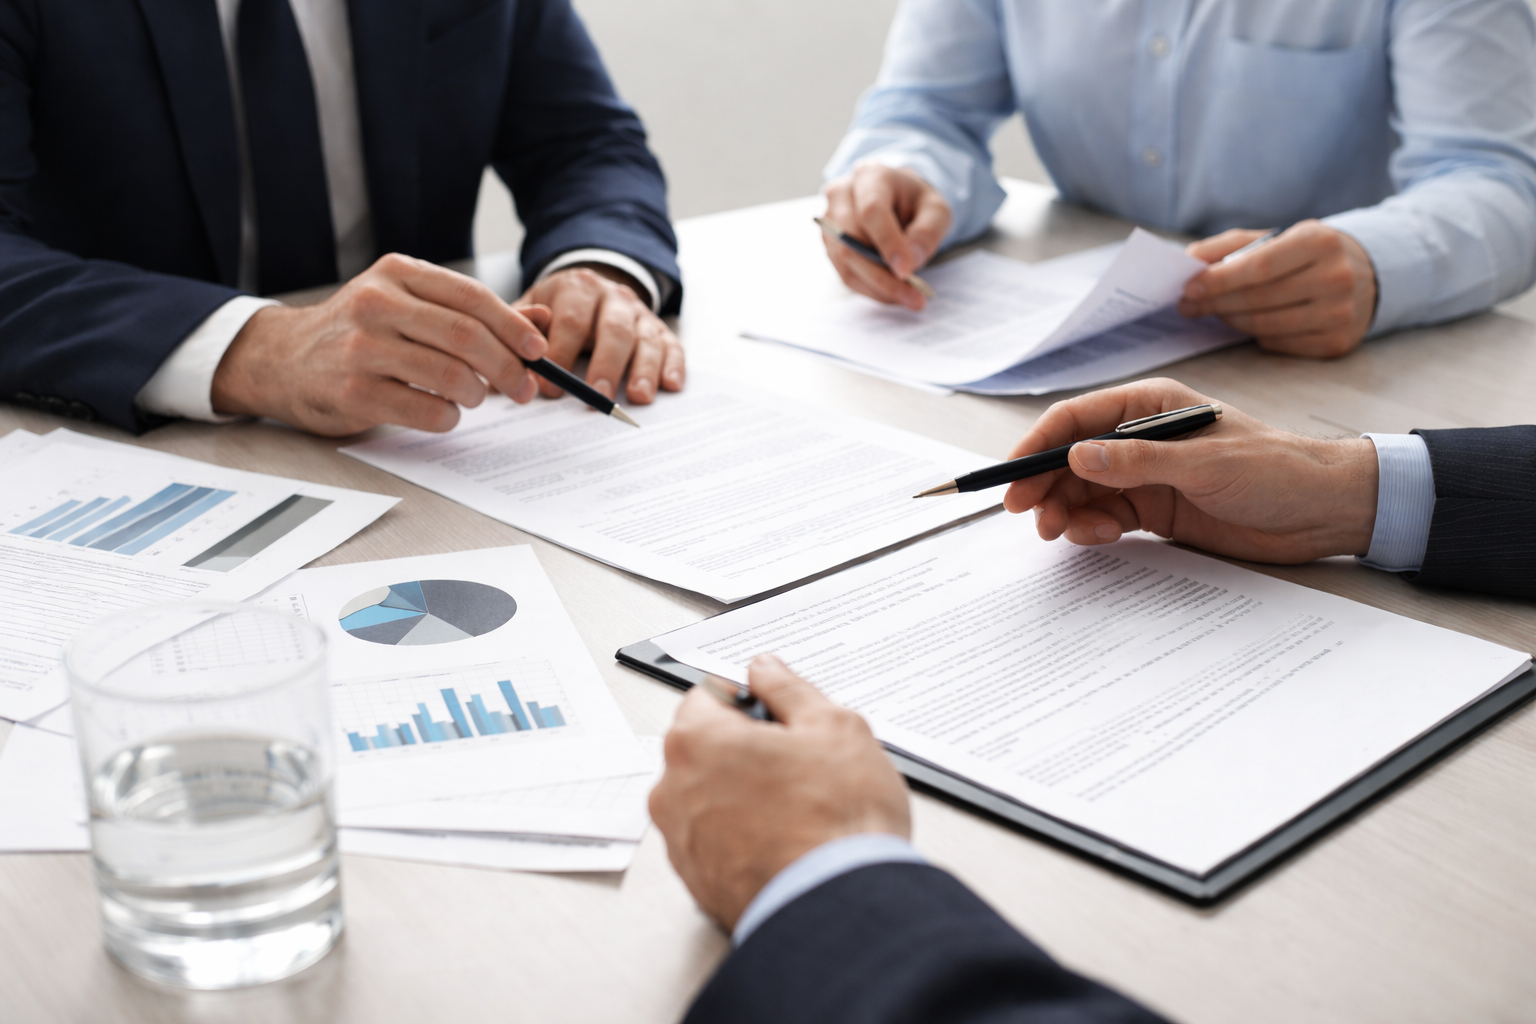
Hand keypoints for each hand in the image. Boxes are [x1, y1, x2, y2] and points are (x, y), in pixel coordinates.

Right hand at [211, 253, 547, 435]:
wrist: (282, 359)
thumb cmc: (358, 332)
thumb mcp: (409, 304)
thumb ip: (470, 311)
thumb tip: (539, 321)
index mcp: (397, 274)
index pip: (472, 297)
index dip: (513, 327)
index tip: (537, 350)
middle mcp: (377, 304)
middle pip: (466, 337)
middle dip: (506, 367)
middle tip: (522, 388)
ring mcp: (362, 348)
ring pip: (450, 374)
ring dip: (476, 393)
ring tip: (474, 397)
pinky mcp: (354, 391)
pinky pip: (425, 409)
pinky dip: (447, 416)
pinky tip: (444, 412)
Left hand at [518, 264, 684, 403]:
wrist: (589, 291)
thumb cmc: (556, 312)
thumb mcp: (532, 311)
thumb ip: (519, 331)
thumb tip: (509, 359)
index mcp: (577, 288)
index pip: (570, 321)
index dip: (560, 355)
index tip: (550, 386)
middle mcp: (613, 297)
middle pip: (613, 330)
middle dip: (605, 365)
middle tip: (597, 394)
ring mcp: (639, 314)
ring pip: (646, 339)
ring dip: (643, 370)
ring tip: (638, 396)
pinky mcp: (659, 330)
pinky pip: (671, 346)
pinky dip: (673, 366)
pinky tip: (670, 385)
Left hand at [649, 654, 910, 930]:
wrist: (841, 905)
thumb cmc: (838, 819)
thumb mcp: (832, 726)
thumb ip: (789, 688)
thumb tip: (766, 669)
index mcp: (697, 740)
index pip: (704, 696)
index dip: (746, 700)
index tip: (774, 714)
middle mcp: (674, 790)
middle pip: (702, 748)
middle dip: (741, 748)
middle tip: (795, 762)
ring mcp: (681, 841)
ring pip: (706, 796)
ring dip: (740, 793)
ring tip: (796, 807)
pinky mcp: (696, 882)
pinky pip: (713, 841)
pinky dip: (740, 836)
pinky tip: (783, 841)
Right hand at [822, 162, 951, 310]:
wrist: (897, 200)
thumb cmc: (915, 202)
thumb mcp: (936, 209)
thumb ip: (928, 232)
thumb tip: (910, 262)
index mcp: (869, 176)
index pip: (871, 212)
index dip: (888, 243)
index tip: (907, 271)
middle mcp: (841, 196)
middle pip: (852, 242)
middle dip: (882, 275)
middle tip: (914, 297)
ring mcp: (830, 222)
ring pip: (845, 262)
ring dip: (877, 287)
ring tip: (909, 299)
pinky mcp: (830, 246)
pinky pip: (846, 273)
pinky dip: (871, 289)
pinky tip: (893, 294)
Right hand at [1001, 378, 1379, 563]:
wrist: (1324, 511)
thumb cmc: (1277, 470)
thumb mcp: (1204, 463)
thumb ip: (1136, 460)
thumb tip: (1075, 455)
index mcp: (1149, 406)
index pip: (1075, 418)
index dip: (1037, 444)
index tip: (1012, 475)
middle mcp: (1140, 438)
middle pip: (1070, 458)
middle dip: (1043, 485)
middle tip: (1026, 514)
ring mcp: (1146, 475)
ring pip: (1082, 491)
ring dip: (1063, 510)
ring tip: (1059, 532)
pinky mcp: (1155, 510)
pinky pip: (1105, 517)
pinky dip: (1090, 528)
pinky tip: (1093, 537)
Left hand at [1178, 221, 1377, 357]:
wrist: (1367, 274)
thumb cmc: (1307, 254)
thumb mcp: (1276, 237)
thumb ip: (1230, 245)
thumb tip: (1189, 259)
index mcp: (1319, 241)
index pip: (1259, 267)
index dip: (1219, 280)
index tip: (1189, 287)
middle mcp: (1335, 277)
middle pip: (1258, 300)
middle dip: (1216, 303)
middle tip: (1188, 305)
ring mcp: (1340, 314)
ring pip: (1265, 326)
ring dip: (1231, 321)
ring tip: (1215, 312)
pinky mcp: (1336, 342)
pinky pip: (1278, 344)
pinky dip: (1257, 335)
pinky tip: (1251, 322)